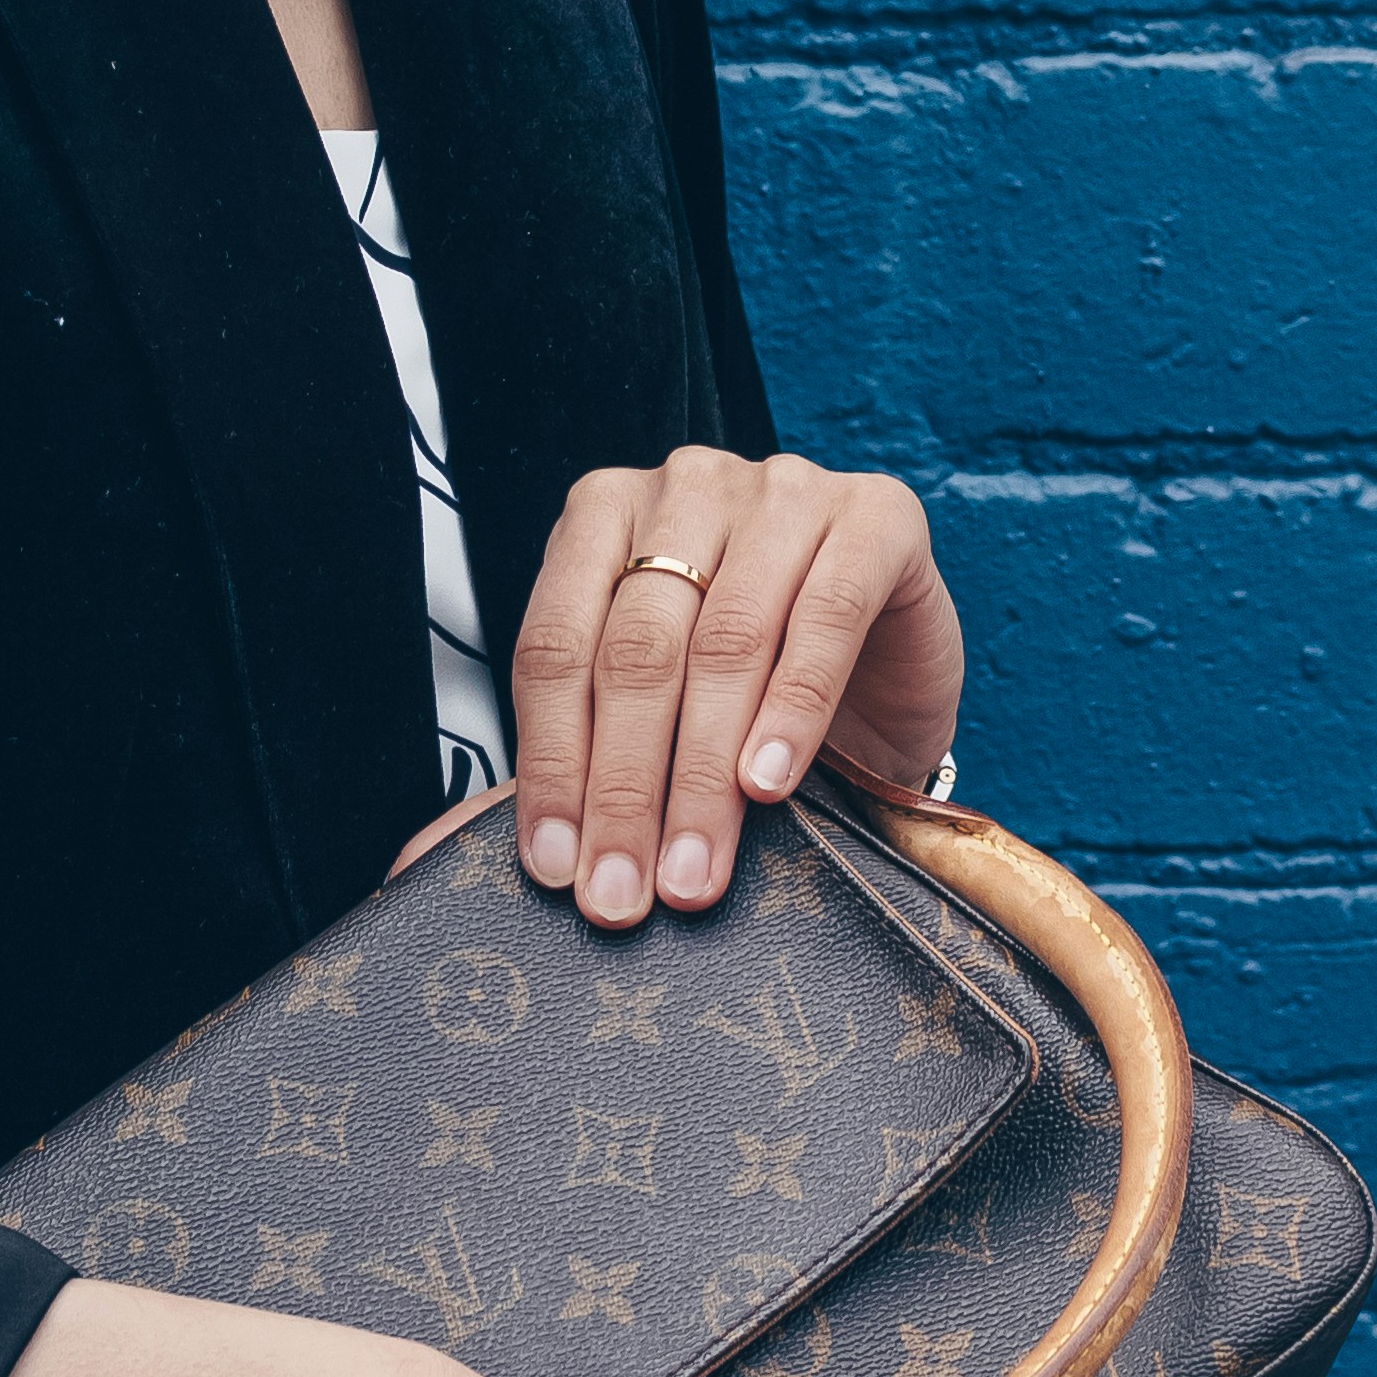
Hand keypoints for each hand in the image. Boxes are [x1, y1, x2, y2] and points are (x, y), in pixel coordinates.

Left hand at [509, 451, 961, 927]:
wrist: (890, 665)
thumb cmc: (759, 682)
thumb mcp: (661, 705)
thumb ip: (587, 750)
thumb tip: (485, 855)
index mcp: (604, 513)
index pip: (554, 645)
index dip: (551, 762)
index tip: (555, 863)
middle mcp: (686, 487)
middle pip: (637, 649)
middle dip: (624, 786)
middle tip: (622, 888)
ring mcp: (784, 491)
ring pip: (726, 641)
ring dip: (703, 773)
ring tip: (693, 867)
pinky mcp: (877, 518)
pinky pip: (826, 618)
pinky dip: (793, 711)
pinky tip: (769, 781)